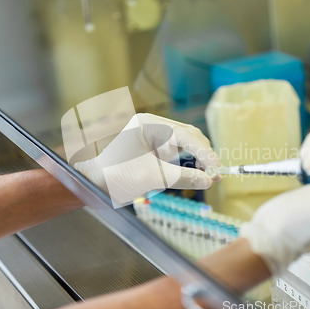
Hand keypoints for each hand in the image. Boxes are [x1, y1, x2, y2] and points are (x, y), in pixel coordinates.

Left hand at [74, 113, 221, 205]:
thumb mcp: (152, 178)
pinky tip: (196, 173)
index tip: (217, 170)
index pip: (185, 135)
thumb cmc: (115, 177)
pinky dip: (188, 163)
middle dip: (204, 155)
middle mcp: (153, 125)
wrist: (92, 184)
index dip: (205, 153)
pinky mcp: (154, 147)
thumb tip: (209, 180)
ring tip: (209, 176)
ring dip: (198, 159)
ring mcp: (153, 135)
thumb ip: (183, 177)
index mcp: (149, 124)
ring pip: (185, 143)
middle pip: (188, 136)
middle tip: (217, 175)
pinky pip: (177, 152)